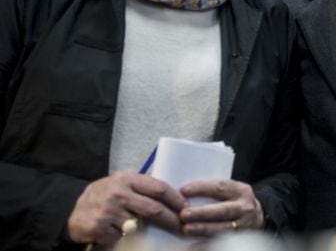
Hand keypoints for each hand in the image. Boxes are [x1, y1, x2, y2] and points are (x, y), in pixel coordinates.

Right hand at [66, 172, 184, 244]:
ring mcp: (108, 211)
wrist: (70, 211)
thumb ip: (141, 187)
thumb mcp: (120, 184)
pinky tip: (111, 230)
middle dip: (171, 220)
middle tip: (182, 227)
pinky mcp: (99, 227)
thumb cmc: (103, 197)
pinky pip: (120, 236)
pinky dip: (120, 236)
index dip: (175, 199)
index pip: (158, 188)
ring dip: (139, 228)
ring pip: (137, 225)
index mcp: (126, 179)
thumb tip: (173, 195)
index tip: (186, 208)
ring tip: (131, 225)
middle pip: (153, 209)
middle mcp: (118, 193)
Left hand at [179, 179, 264, 236]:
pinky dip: (207, 243)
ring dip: (203, 229)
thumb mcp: (232, 191)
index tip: (183, 190)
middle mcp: (244, 208)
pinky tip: (194, 245)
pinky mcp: (240, 238)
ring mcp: (243, 225)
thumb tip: (184, 193)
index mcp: (241, 191)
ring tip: (186, 229)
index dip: (202, 188)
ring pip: (223, 228)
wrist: (256, 218)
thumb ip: (215, 191)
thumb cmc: (235, 202)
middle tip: (184, 214)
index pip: (221, 187)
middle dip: (202, 212)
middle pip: (223, 210)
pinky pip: (223, 242)